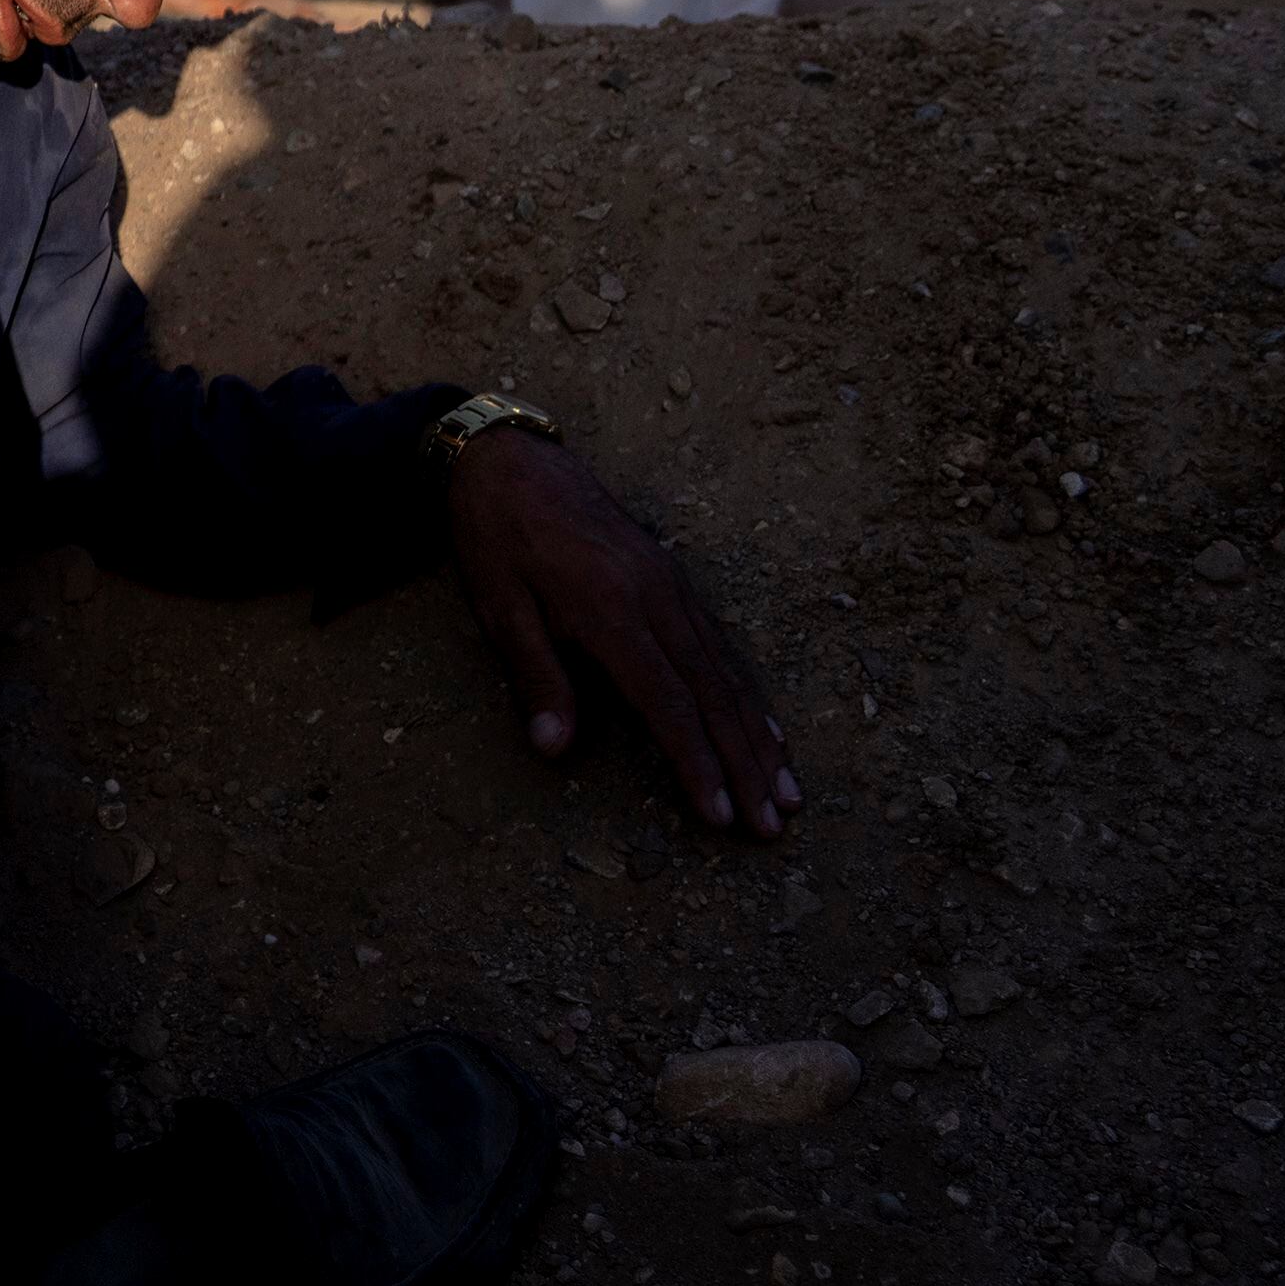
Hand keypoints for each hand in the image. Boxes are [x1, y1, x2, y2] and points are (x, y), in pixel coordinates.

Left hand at [446, 428, 797, 838]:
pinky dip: (749, 694)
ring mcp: (672, 585)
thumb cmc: (495, 539)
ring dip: (760, 736)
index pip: (667, 701)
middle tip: (774, 824)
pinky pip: (721, 645)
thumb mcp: (498, 606)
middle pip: (713, 694)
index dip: (696, 761)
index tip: (721, 814)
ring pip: (728, 672)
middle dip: (746, 764)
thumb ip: (535, 675)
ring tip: (789, 793)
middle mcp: (657, 597)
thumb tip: (554, 749)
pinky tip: (768, 728)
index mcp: (611, 608)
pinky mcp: (674, 579)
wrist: (511, 461)